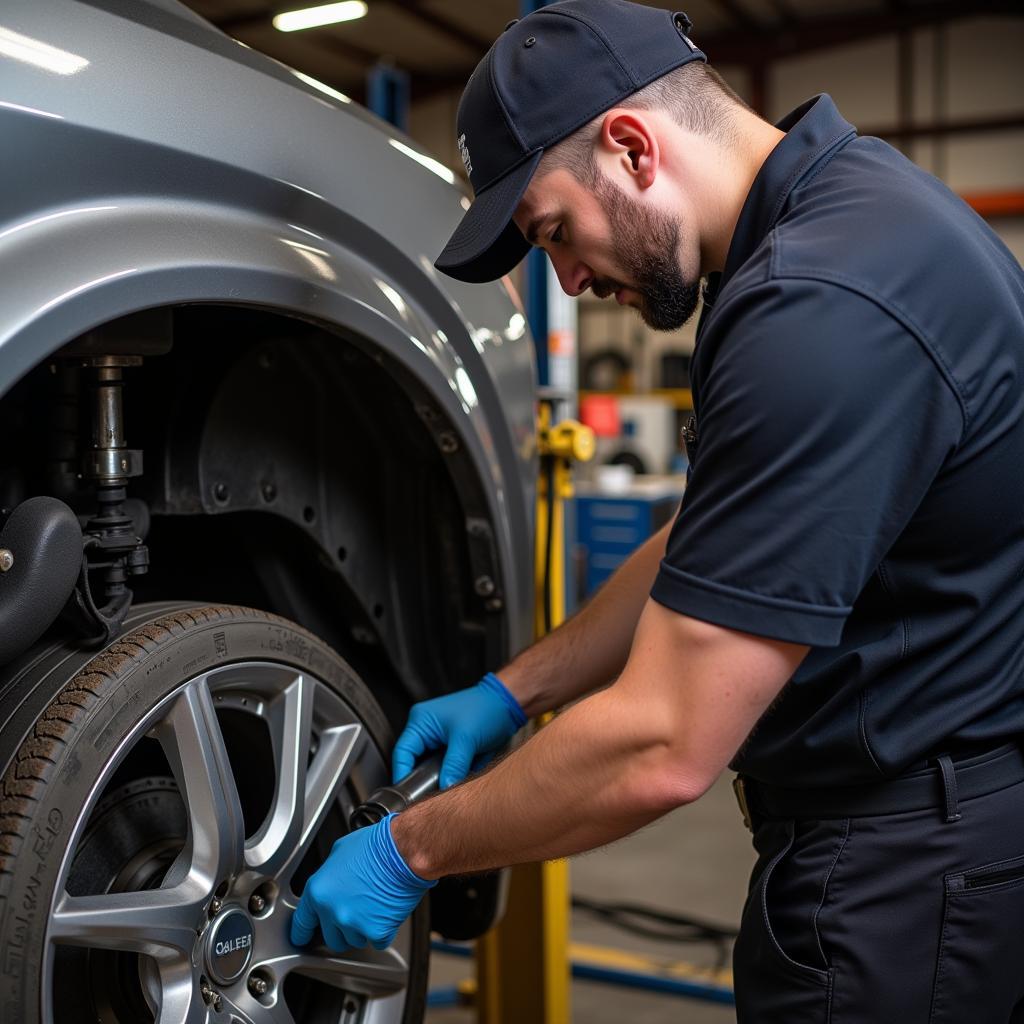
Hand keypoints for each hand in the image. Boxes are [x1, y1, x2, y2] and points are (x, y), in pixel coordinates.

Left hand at [291, 815, 435, 950]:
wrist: (404, 851)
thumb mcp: (341, 850)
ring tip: (374, 905)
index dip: (303, 932)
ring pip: (355, 941)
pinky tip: (386, 911)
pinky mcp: (377, 932)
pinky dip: (383, 931)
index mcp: (319, 890)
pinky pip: (377, 942)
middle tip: (356, 910)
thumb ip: (329, 873)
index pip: (302, 923)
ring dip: (363, 930)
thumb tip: (331, 881)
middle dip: (342, 928)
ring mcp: (354, 924)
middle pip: (332, 938)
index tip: (304, 937)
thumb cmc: (377, 846)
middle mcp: (333, 910)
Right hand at [392, 672, 526, 787]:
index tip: (408, 796)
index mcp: (421, 721)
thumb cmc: (486, 708)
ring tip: (448, 786)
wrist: (508, 705)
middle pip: (415, 763)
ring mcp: (439, 740)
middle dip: (424, 779)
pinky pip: (445, 768)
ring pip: (431, 768)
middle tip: (429, 796)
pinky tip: (459, 779)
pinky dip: (451, 775)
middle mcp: (426, 730)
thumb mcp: (466, 739)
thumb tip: (444, 788)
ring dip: (440, 777)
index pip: (402, 753)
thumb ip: (453, 766)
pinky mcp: (452, 748)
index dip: (403, 775)